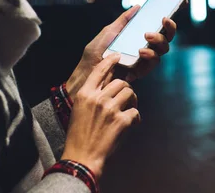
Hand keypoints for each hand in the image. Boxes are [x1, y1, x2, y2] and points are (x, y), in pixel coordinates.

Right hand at [61, 54, 139, 177]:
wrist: (82, 157)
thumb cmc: (79, 136)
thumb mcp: (79, 110)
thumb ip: (91, 96)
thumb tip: (107, 85)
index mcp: (84, 94)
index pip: (99, 70)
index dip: (110, 61)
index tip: (118, 57)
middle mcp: (97, 99)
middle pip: (120, 82)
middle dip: (126, 89)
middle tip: (126, 98)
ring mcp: (110, 109)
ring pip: (130, 93)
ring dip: (132, 101)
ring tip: (129, 110)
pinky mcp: (121, 121)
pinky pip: (135, 111)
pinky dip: (135, 118)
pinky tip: (131, 123)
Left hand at [66, 5, 176, 95]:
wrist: (87, 71)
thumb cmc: (95, 53)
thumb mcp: (108, 32)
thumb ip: (123, 20)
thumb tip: (138, 6)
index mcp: (138, 37)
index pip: (159, 29)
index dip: (167, 23)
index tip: (166, 15)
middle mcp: (144, 48)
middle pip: (165, 40)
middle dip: (168, 30)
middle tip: (161, 21)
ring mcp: (143, 61)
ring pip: (162, 51)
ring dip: (158, 42)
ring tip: (147, 37)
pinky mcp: (139, 72)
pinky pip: (151, 64)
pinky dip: (149, 56)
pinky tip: (141, 52)